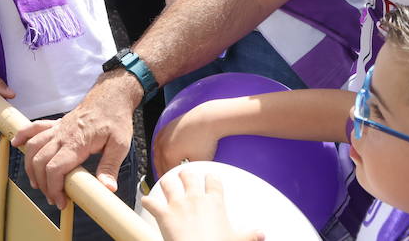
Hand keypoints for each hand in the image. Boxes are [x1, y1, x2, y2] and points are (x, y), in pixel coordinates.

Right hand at [15, 71, 138, 208]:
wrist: (110, 97)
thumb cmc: (115, 119)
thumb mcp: (120, 144)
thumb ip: (111, 166)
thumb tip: (108, 188)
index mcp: (76, 142)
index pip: (55, 168)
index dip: (54, 188)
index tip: (61, 201)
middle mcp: (62, 135)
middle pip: (40, 161)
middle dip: (42, 184)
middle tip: (53, 198)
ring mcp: (56, 128)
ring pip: (32, 147)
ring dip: (30, 167)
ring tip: (38, 183)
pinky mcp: (55, 124)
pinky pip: (33, 127)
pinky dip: (22, 136)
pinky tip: (16, 144)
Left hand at [141, 168, 261, 240]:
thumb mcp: (239, 240)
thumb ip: (250, 235)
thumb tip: (262, 235)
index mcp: (214, 202)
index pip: (213, 181)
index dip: (211, 178)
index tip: (209, 179)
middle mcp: (195, 198)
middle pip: (189, 175)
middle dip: (186, 174)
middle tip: (185, 176)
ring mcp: (178, 204)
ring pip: (168, 182)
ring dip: (166, 182)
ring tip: (167, 183)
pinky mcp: (164, 214)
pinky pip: (151, 202)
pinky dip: (147, 201)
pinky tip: (146, 201)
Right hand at [151, 105, 223, 179]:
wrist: (208, 119)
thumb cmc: (205, 138)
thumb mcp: (198, 162)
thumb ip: (190, 173)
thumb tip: (191, 180)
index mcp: (167, 154)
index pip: (165, 174)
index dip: (170, 183)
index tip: (171, 188)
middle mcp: (161, 144)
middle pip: (159, 164)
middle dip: (163, 173)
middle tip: (168, 182)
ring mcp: (162, 134)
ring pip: (158, 153)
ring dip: (161, 162)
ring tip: (167, 168)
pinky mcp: (166, 127)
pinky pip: (160, 143)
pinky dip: (163, 150)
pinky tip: (169, 153)